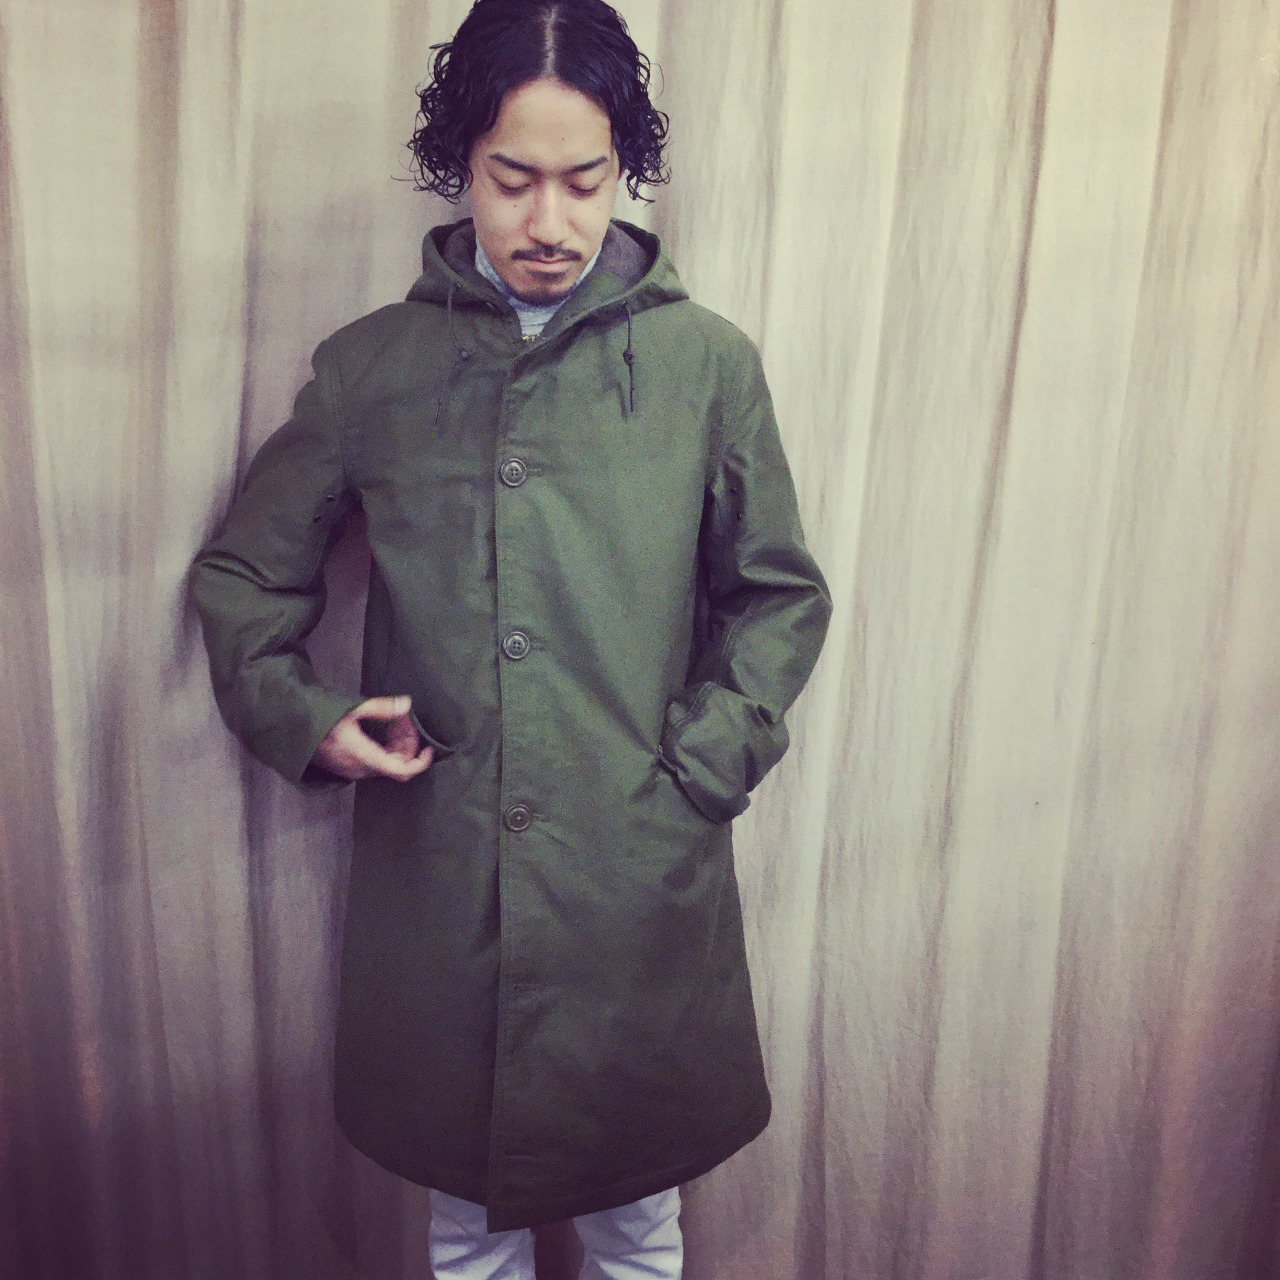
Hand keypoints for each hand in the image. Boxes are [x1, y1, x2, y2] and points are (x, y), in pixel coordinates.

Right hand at [313, 696, 434, 781]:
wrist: (293, 728)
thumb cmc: (322, 718)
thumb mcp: (352, 709)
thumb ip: (381, 708)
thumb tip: (407, 703)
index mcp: (365, 757)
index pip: (402, 770)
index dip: (421, 762)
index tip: (429, 747)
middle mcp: (361, 769)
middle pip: (397, 764)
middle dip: (407, 743)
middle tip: (405, 719)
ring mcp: (354, 770)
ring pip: (387, 763)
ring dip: (396, 744)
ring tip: (395, 720)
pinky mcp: (349, 767)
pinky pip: (376, 761)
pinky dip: (385, 747)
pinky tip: (383, 729)